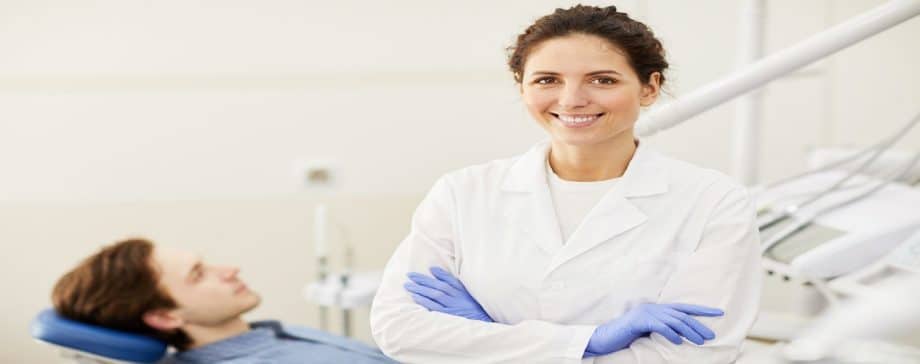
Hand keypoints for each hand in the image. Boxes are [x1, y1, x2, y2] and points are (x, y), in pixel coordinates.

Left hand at [404, 267, 493, 322]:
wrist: (485, 328)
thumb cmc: (476, 313)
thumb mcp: (470, 297)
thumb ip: (455, 285)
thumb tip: (436, 272)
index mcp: (464, 293)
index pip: (450, 281)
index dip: (439, 274)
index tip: (429, 269)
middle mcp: (458, 298)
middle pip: (438, 286)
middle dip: (423, 280)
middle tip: (410, 275)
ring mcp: (453, 308)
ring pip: (435, 295)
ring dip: (421, 289)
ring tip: (408, 285)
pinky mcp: (449, 317)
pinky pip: (434, 307)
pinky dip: (425, 301)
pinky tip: (416, 297)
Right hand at [584, 303, 722, 356]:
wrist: (605, 337)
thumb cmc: (627, 336)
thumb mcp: (649, 332)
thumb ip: (663, 329)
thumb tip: (681, 336)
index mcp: (657, 309)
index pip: (684, 308)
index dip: (702, 310)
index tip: (719, 313)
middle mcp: (653, 308)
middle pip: (682, 315)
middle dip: (698, 325)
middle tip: (711, 336)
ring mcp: (646, 313)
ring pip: (674, 321)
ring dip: (689, 332)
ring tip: (700, 341)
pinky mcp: (638, 321)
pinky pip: (659, 327)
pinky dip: (670, 334)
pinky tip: (678, 342)